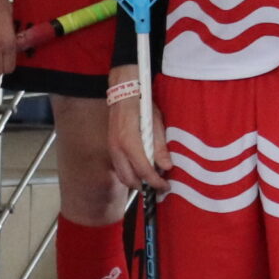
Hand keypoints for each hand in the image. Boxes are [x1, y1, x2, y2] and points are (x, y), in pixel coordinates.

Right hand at [106, 65, 170, 192]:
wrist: (123, 92)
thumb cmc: (142, 104)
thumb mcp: (156, 123)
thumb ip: (160, 147)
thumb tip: (167, 167)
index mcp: (130, 142)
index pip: (144, 171)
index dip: (156, 182)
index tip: (165, 186)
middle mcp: (117, 149)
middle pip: (129, 179)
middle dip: (144, 187)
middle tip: (158, 187)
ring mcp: (111, 148)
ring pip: (122, 175)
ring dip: (136, 181)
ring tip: (151, 179)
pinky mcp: (111, 147)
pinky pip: (119, 167)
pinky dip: (130, 173)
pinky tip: (141, 169)